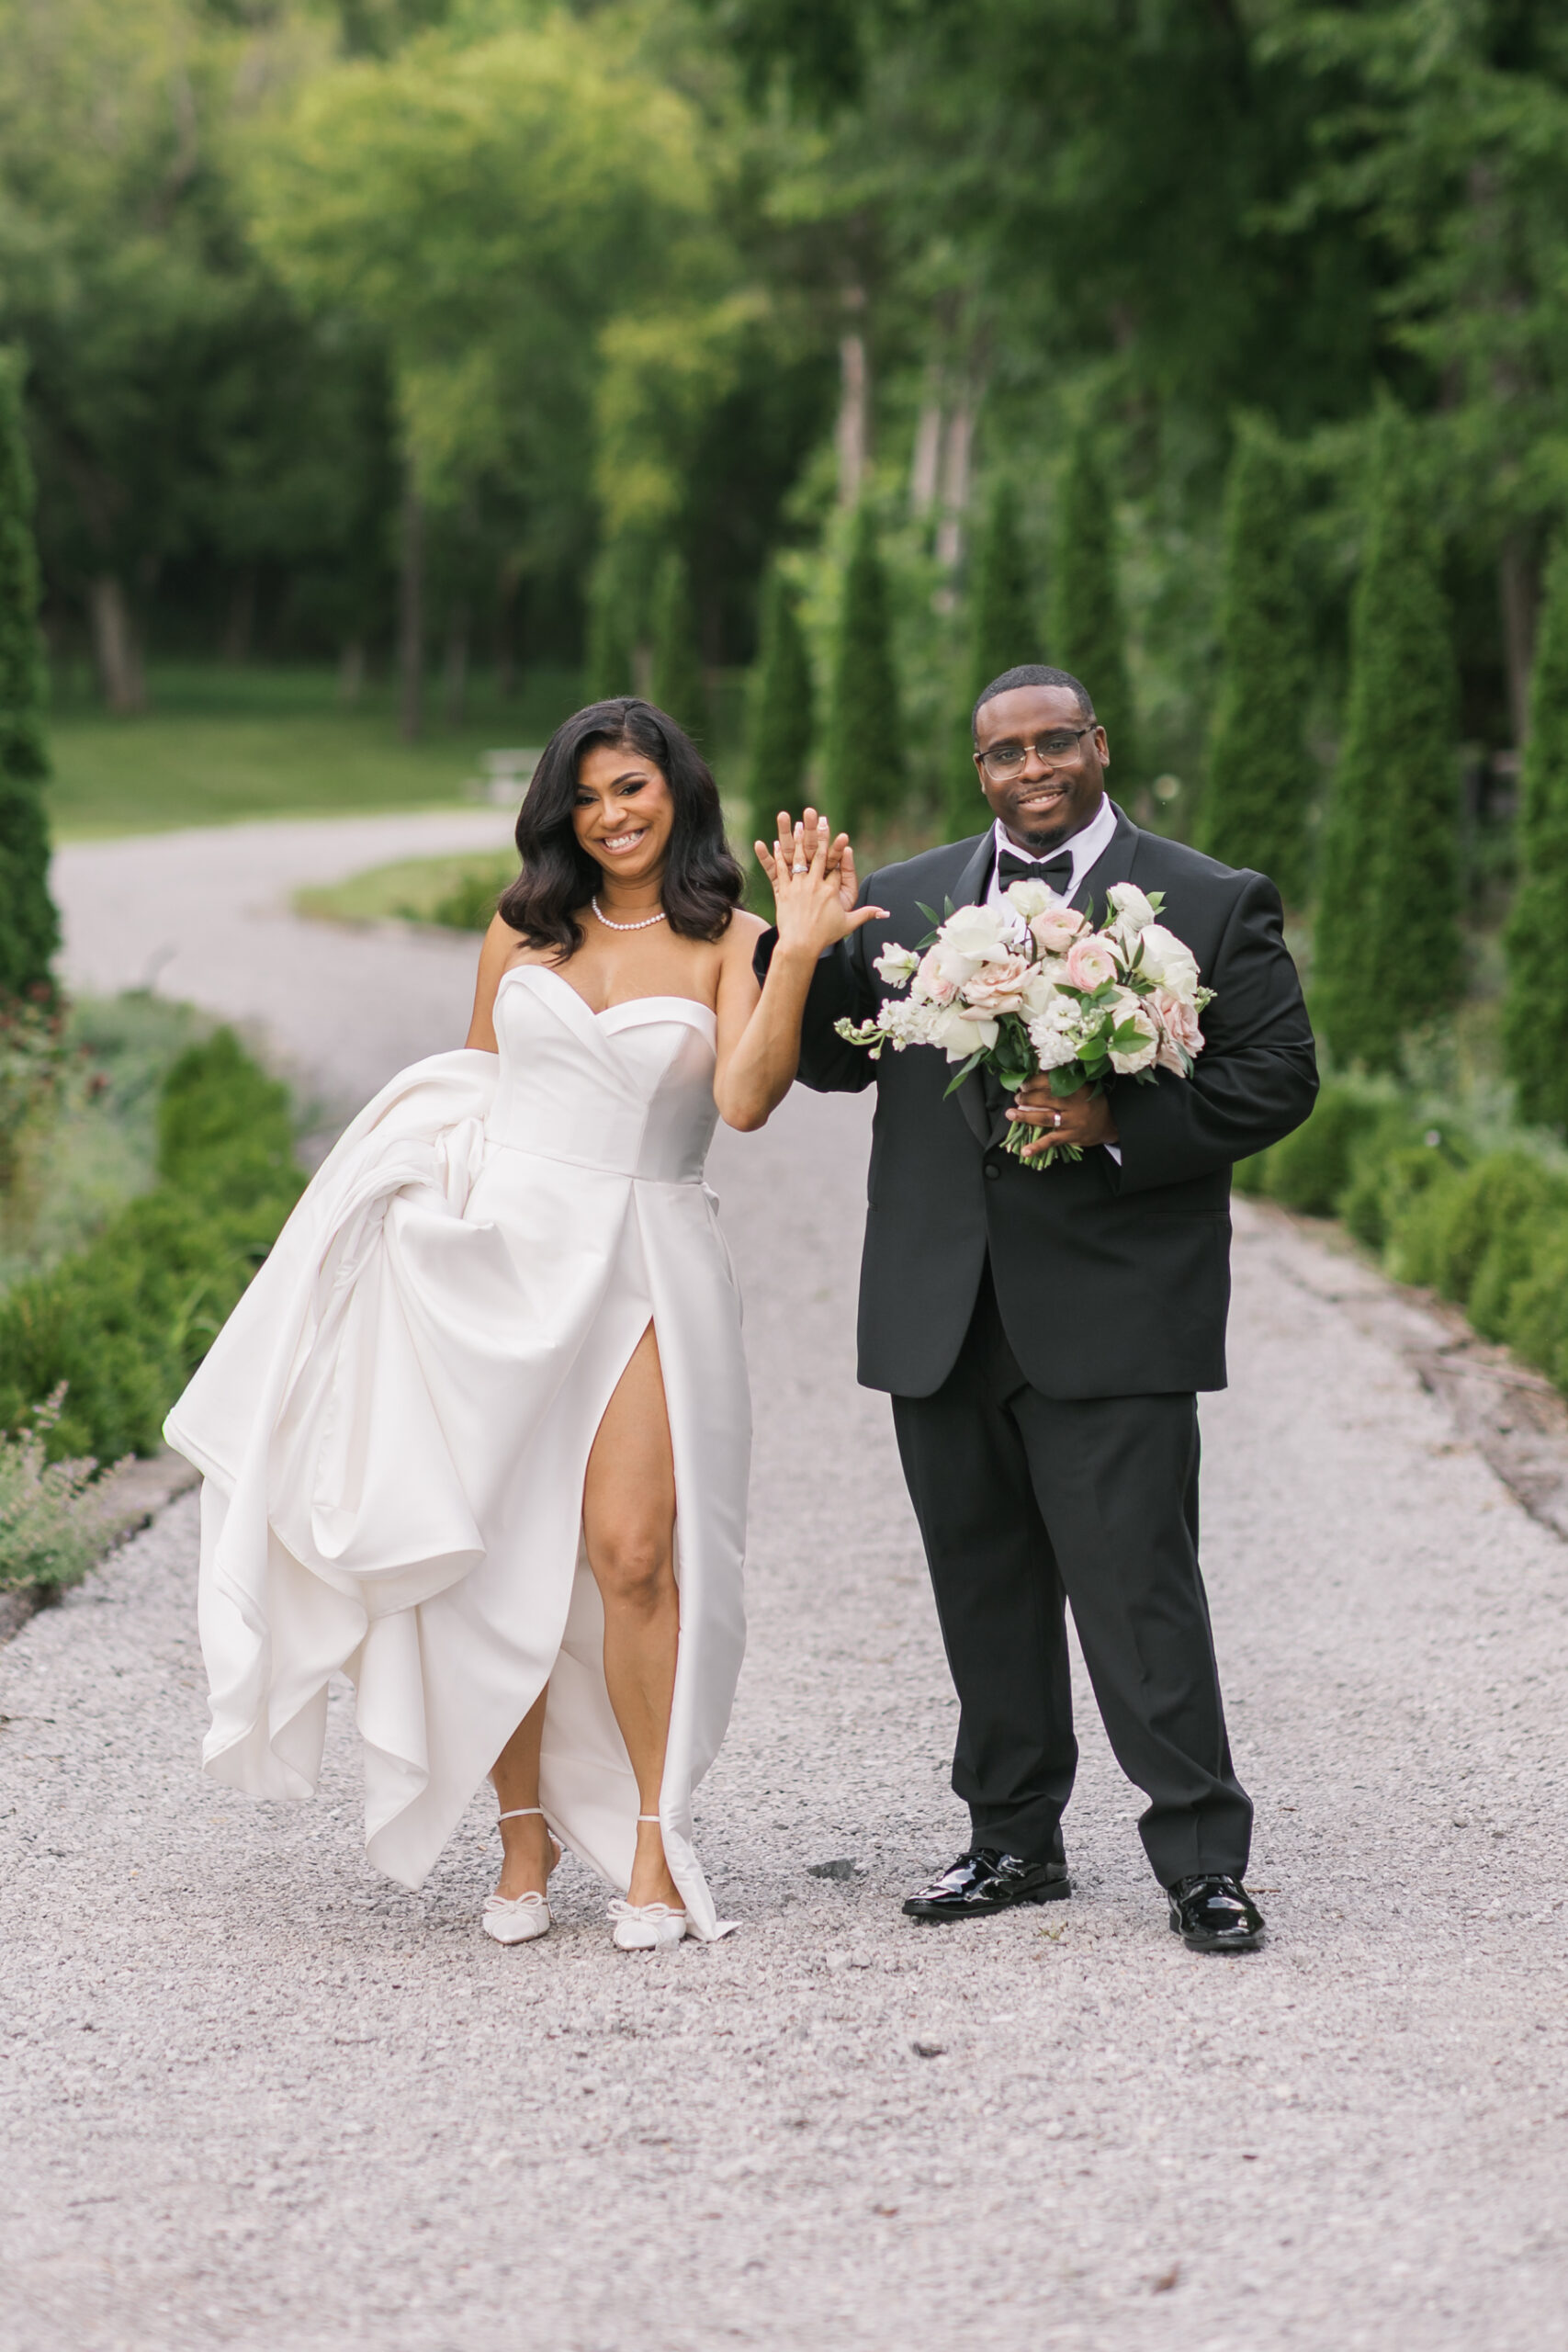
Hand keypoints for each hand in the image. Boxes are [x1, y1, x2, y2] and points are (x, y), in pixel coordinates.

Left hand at [754, 806, 884, 959]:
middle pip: (819, 856)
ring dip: (799, 841)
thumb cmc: (824, 936)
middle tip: (821, 819)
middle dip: (820, 836)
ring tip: (799, 825)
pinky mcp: (784, 892)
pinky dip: (778, 856)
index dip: (839, 849)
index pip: (836, 866)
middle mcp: (815, 885)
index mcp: (831, 891)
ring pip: (799, 859)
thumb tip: (886, 913)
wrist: (800, 946)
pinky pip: (781, 870)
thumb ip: (867, 914)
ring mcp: (798, 887)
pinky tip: (777, 844)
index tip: (841, 834)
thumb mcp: (848, 924)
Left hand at [1008, 1075, 1119, 1159]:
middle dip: (1027, 1098)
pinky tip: (1025, 1150)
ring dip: (1025, 1116)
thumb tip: (1036, 1078)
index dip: (1034, 1082)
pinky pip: (1052, 1141)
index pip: (1051, 1082)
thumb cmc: (1092, 1101)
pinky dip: (1038, 1146)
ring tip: (1011, 1114)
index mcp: (1076, 1088)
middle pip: (1045, 1099)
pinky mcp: (1071, 1136)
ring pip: (1045, 1118)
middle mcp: (1073, 1104)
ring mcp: (1072, 1121)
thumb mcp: (1083, 1087)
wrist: (1111, 1122)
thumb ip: (1064, 1083)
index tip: (1023, 1084)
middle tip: (1017, 1098)